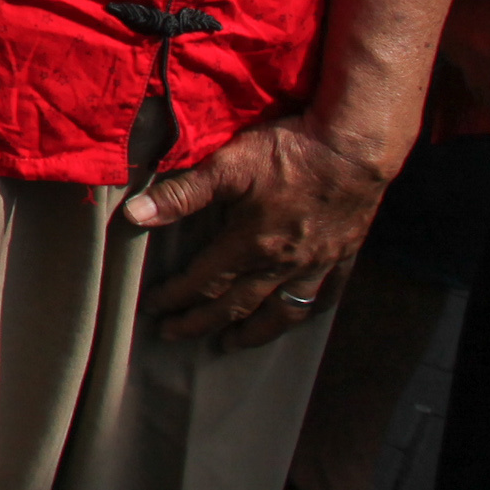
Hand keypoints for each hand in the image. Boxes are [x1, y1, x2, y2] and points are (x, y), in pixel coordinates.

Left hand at [128, 114, 390, 345]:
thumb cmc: (288, 151)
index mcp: (250, 245)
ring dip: (254, 332)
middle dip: (201, 322)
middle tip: (174, 335)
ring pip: (282, 311)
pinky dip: (308, 310)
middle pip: (236, 304)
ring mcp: (317, 264)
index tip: (153, 309)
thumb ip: (181, 195)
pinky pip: (326, 295)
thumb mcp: (227, 165)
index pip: (203, 281)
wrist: (355, 146)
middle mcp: (282, 264)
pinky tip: (297, 315)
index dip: (175, 297)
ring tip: (232, 344)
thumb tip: (134, 215)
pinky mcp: (343, 255)